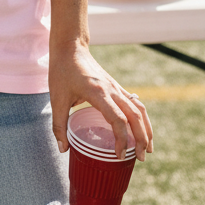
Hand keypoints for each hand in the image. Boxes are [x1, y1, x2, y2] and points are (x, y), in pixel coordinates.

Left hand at [49, 38, 153, 161]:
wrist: (70, 46)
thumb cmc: (62, 70)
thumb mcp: (56, 99)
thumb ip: (59, 125)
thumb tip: (63, 149)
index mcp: (97, 92)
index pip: (118, 118)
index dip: (122, 139)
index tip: (119, 155)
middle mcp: (111, 89)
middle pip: (135, 115)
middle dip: (141, 138)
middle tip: (140, 158)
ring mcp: (115, 86)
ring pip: (139, 108)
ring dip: (146, 129)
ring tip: (147, 149)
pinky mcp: (115, 86)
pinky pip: (134, 103)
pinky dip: (141, 118)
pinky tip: (140, 131)